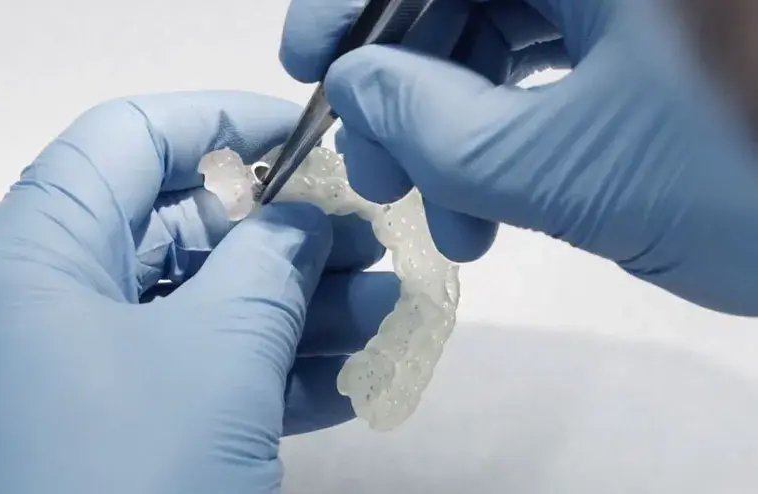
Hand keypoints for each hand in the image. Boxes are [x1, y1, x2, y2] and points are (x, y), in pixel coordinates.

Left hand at [0, 92, 396, 492]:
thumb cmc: (130, 484)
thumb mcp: (218, 361)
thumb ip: (270, 266)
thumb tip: (303, 223)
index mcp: (18, 257)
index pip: (126, 139)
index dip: (226, 125)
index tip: (312, 137)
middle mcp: (10, 310)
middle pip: (159, 232)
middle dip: (277, 240)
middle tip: (371, 247)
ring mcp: (33, 385)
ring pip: (173, 317)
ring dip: (280, 316)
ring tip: (383, 317)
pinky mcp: (64, 447)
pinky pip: (162, 385)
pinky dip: (245, 378)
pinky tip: (340, 382)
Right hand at [280, 0, 757, 315]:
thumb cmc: (752, 186)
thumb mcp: (565, 170)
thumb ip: (434, 127)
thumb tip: (354, 87)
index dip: (353, 4)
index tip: (311, 66)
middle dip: (407, 91)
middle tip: (382, 180)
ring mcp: (644, 1)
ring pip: (508, 37)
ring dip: (460, 131)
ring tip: (454, 223)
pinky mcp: (665, 38)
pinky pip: (559, 64)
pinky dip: (516, 133)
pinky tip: (501, 202)